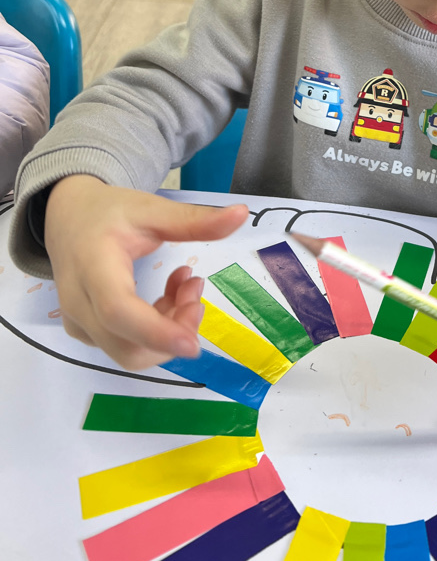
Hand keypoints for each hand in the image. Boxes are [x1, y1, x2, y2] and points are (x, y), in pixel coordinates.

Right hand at [45, 175, 248, 370]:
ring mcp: (78, 321)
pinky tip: (168, 297)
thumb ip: (195, 219)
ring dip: (169, 329)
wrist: (68, 216)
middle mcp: (78, 302)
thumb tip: (244, 214)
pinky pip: (124, 344)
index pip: (119, 311)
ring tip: (186, 285)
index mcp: (92, 265)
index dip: (157, 332)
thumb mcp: (152, 209)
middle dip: (175, 329)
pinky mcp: (85, 331)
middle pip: (128, 345)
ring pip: (129, 351)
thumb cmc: (109, 212)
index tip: (193, 343)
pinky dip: (155, 330)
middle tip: (197, 287)